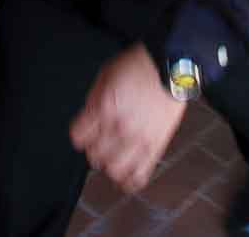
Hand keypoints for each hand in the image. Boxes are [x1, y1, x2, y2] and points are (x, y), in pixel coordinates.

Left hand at [69, 45, 186, 194]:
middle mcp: (120, 126)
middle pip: (94, 155)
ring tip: (113, 157)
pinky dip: (130, 181)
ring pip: (115, 171)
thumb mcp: (106, 74)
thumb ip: (93, 100)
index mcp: (105, 107)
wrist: (170, 65)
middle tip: (100, 142)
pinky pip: (140, 176)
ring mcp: (139, 139)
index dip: (80, 134)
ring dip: (110, 166)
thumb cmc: (139, 66)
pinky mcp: (156, 146)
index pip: (79, 137)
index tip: (85, 132)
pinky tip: (126, 175)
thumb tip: (87, 120)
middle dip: (94, 149)